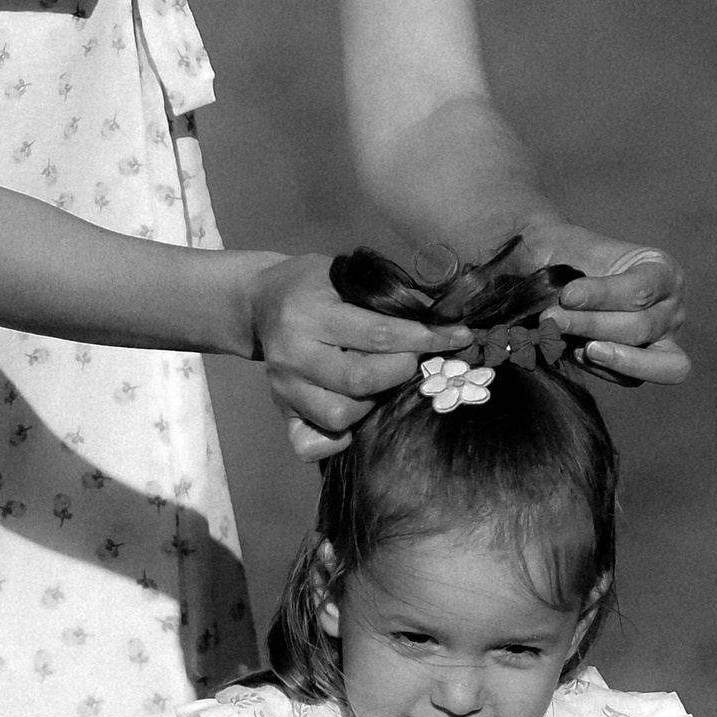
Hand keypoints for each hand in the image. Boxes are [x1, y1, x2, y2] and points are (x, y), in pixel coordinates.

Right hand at [246, 253, 464, 462]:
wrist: (257, 301)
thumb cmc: (310, 283)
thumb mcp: (343, 274)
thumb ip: (383, 297)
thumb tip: (437, 317)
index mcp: (310, 314)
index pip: (378, 335)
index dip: (424, 338)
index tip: (458, 337)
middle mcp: (293, 354)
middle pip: (360, 381)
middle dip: (402, 371)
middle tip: (413, 358)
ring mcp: (283, 387)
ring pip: (340, 416)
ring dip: (372, 403)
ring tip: (378, 381)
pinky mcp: (280, 409)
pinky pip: (311, 442)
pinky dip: (338, 439)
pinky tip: (354, 416)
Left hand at [521, 221, 689, 387]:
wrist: (552, 269)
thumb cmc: (563, 255)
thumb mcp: (562, 247)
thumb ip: (559, 269)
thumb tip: (560, 307)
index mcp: (661, 270)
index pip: (641, 288)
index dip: (603, 295)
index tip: (566, 296)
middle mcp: (670, 307)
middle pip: (642, 326)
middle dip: (594, 325)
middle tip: (552, 320)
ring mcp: (662, 340)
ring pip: (655, 362)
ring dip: (611, 357)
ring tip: (581, 349)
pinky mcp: (642, 367)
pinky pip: (631, 380)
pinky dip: (605, 371)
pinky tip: (576, 353)